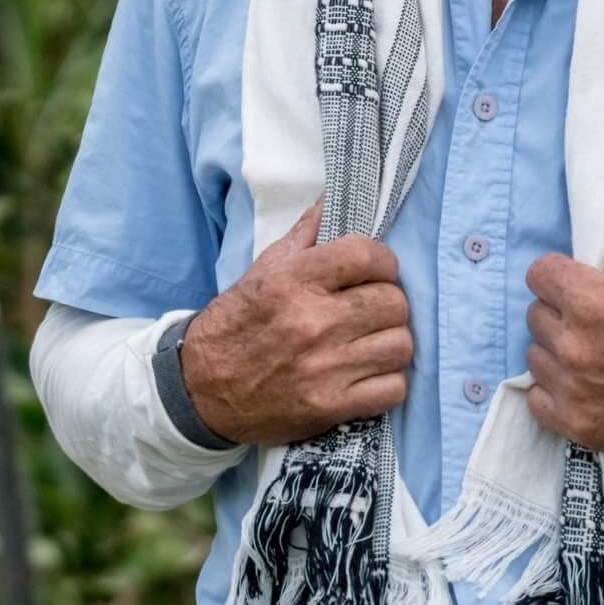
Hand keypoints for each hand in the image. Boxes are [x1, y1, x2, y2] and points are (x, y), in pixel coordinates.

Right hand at [177, 199, 413, 445]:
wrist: (203, 388)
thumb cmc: (236, 324)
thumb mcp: (263, 269)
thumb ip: (305, 234)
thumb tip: (336, 198)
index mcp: (293, 281)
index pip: (367, 255)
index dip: (382, 261)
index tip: (375, 270)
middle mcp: (312, 322)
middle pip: (393, 302)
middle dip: (387, 302)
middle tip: (371, 308)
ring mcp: (325, 367)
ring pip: (400, 344)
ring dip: (390, 341)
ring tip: (371, 341)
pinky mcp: (332, 405)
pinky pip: (394, 388)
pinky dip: (387, 381)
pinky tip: (368, 373)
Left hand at [523, 208, 603, 464]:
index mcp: (586, 300)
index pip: (538, 274)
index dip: (557, 275)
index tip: (574, 283)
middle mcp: (571, 343)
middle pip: (535, 315)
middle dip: (558, 312)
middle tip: (590, 320)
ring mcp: (571, 386)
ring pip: (535, 356)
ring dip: (555, 352)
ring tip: (589, 353)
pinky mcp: (576, 423)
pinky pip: (538, 400)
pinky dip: (554, 392)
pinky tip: (580, 385)